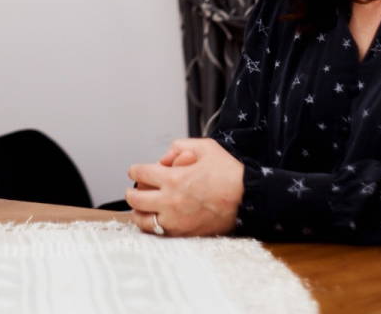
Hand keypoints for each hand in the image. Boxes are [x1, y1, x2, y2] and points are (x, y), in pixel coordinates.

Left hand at [126, 138, 243, 236]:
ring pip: (143, 221)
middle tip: (134, 190)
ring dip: (138, 213)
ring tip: (140, 208)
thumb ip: (179, 146)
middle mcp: (170, 201)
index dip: (134, 170)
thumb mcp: (205, 147)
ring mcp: (176, 220)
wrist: (249, 199)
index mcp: (173, 178)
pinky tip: (155, 219)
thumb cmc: (229, 173)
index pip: (141, 173)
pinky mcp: (185, 233)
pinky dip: (153, 226)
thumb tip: (163, 158)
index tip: (135, 171)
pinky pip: (159, 233)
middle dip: (132, 193)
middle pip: (135, 199)